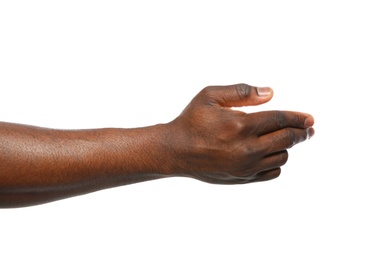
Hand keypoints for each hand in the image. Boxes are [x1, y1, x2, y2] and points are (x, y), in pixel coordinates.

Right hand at [164, 83, 314, 183]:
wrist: (175, 151)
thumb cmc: (191, 120)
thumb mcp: (210, 96)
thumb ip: (242, 92)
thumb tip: (270, 93)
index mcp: (241, 125)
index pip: (280, 119)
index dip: (298, 118)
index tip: (310, 119)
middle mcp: (247, 149)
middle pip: (286, 139)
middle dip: (301, 133)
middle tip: (307, 129)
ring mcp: (246, 167)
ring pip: (281, 157)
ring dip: (286, 146)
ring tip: (284, 138)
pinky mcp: (242, 178)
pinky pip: (271, 172)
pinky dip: (276, 162)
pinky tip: (271, 153)